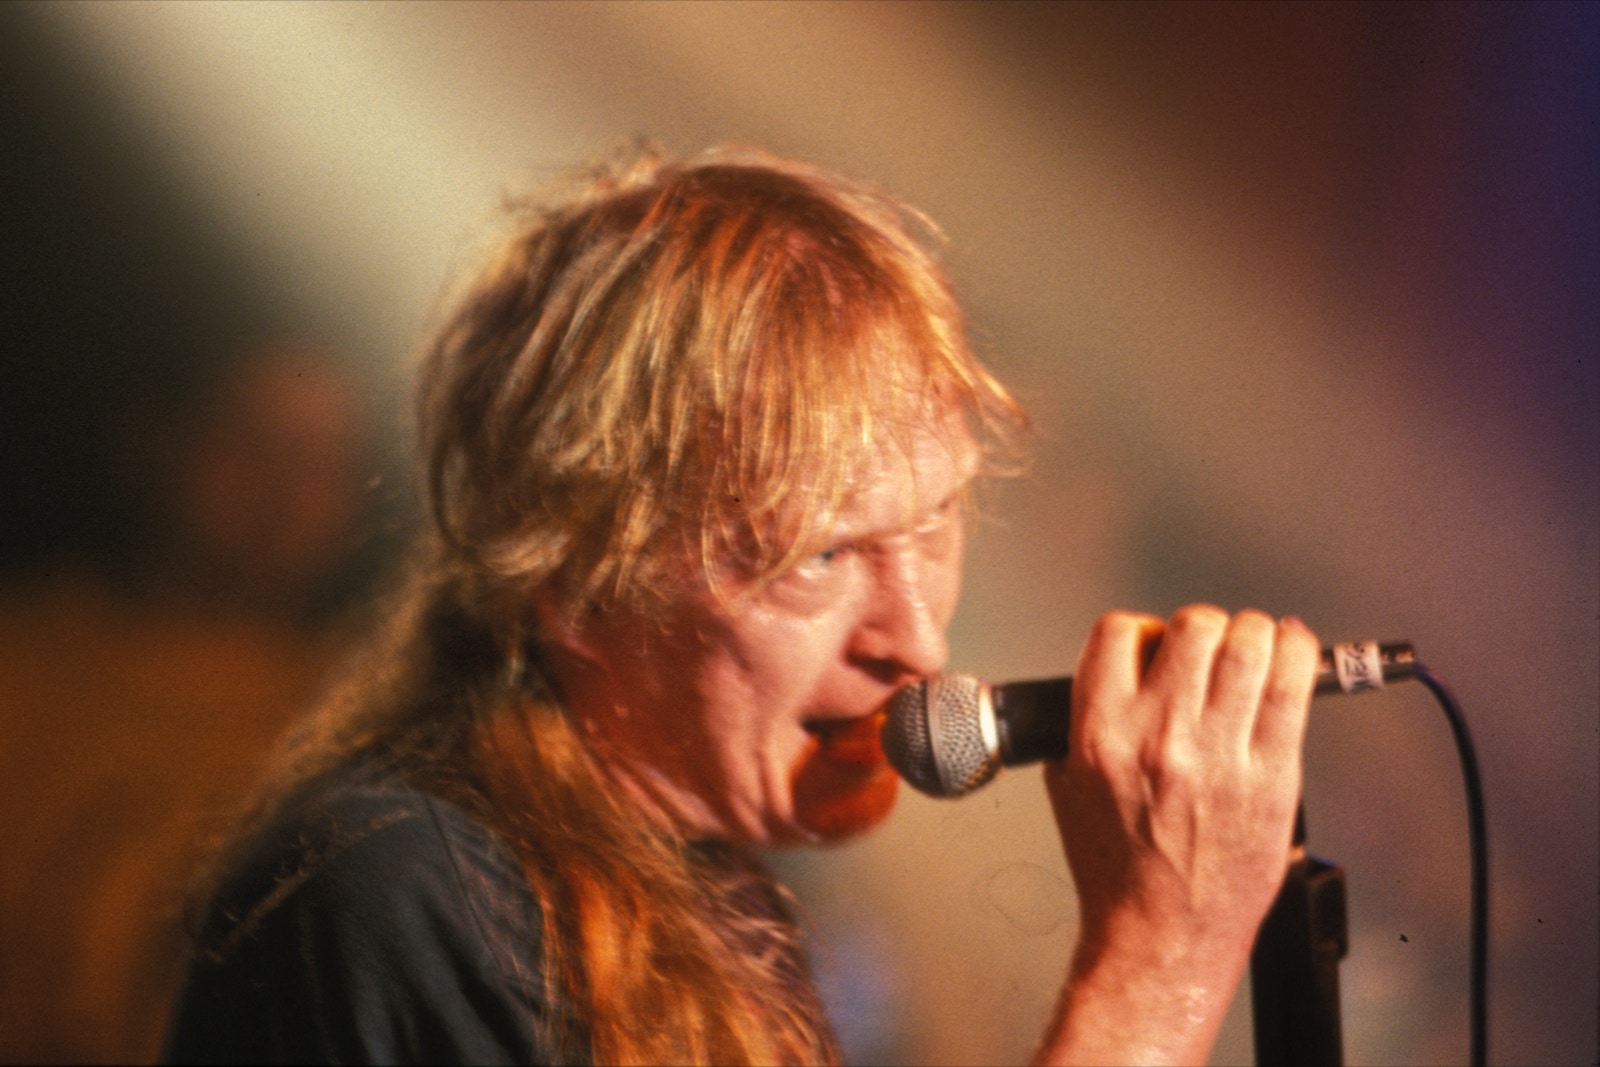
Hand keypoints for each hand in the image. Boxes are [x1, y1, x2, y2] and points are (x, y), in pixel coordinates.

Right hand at [1036, 606, 1318, 1065]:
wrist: (1159, 934)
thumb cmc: (1117, 869)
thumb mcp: (1068, 784)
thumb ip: (1088, 719)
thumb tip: (1125, 671)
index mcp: (1100, 733)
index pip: (1120, 631)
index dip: (1142, 630)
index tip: (1156, 647)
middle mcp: (1159, 735)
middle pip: (1193, 625)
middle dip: (1202, 628)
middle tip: (1209, 652)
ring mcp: (1219, 753)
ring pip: (1249, 642)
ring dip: (1252, 634)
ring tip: (1252, 651)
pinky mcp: (1273, 773)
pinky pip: (1295, 685)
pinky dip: (1298, 653)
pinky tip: (1292, 654)